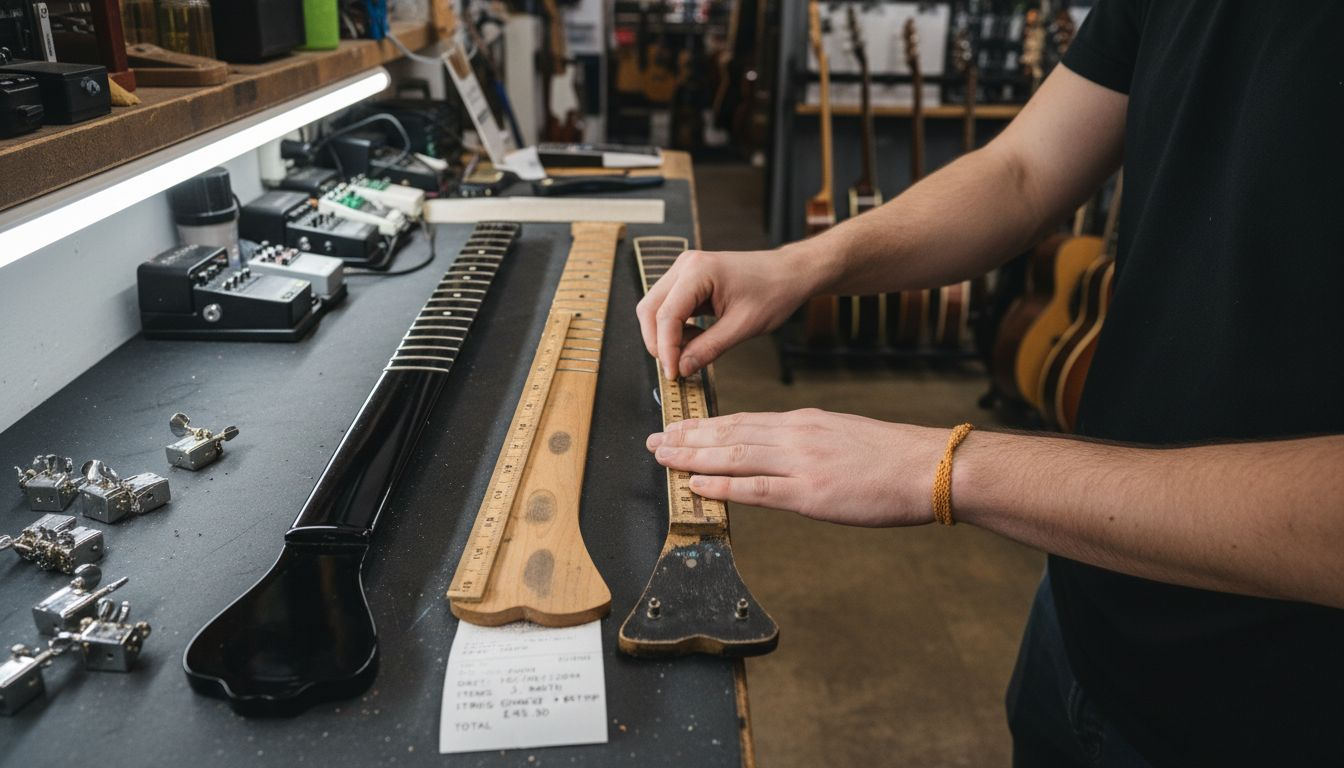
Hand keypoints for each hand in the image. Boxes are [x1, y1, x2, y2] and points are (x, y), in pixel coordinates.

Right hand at [635, 245, 824, 377]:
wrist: (789, 273)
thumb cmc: (773, 291)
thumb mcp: (743, 326)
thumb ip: (708, 348)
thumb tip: (681, 367)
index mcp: (698, 271)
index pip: (666, 315)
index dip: (665, 348)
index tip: (673, 373)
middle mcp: (685, 266)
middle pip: (649, 309)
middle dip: (658, 342)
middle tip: (675, 368)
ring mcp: (685, 270)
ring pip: (655, 309)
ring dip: (666, 335)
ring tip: (691, 351)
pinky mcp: (688, 280)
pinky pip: (669, 307)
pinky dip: (676, 328)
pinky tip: (695, 338)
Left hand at [646, 409, 947, 526]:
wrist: (928, 466)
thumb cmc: (893, 458)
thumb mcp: (844, 435)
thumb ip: (809, 443)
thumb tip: (780, 451)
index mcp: (804, 422)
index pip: (744, 421)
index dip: (706, 426)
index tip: (680, 428)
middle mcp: (796, 436)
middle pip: (730, 434)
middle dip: (688, 438)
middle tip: (655, 440)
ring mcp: (800, 464)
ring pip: (734, 455)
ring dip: (693, 457)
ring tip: (664, 458)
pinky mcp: (810, 494)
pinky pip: (756, 488)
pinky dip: (722, 485)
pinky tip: (697, 483)